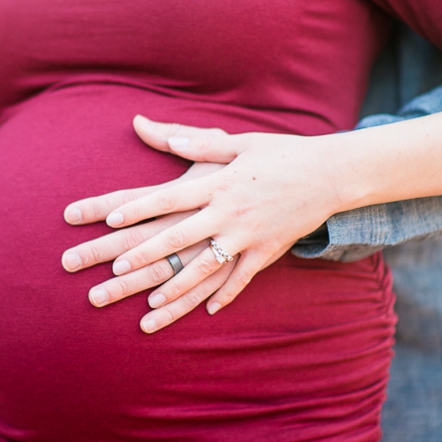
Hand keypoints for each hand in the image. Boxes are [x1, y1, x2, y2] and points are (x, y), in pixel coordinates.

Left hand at [64, 115, 342, 331]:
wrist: (332, 173)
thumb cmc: (281, 153)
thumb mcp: (239, 142)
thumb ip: (197, 141)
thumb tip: (154, 128)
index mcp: (219, 182)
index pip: (170, 197)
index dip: (139, 208)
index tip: (110, 220)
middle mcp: (230, 211)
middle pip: (180, 235)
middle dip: (146, 253)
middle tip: (115, 269)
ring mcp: (250, 235)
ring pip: (207, 265)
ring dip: (178, 286)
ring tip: (151, 302)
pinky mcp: (268, 251)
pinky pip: (242, 278)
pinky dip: (225, 296)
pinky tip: (205, 312)